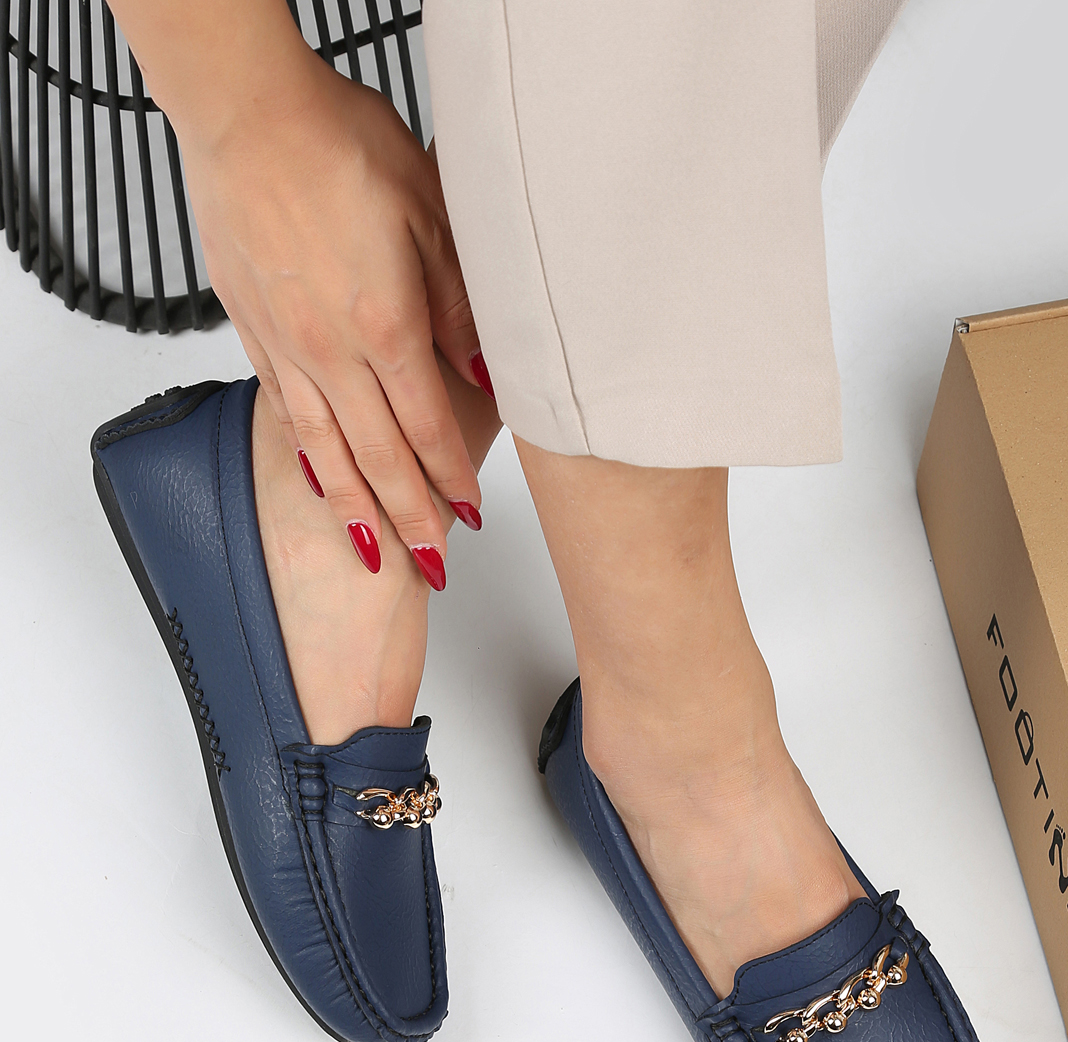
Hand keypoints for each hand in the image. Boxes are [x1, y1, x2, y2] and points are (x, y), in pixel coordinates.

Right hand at [179, 49, 488, 577]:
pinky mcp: (252, 328)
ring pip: (326, 448)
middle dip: (409, 518)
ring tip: (374, 553)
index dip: (451, 479)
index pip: (427, 427)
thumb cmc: (342, 144)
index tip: (469, 517)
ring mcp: (287, 345)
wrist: (246, 112)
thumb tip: (484, 374)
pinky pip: (284, 410)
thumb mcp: (430, 214)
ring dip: (354, 507)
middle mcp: (333, 351)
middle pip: (378, 456)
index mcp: (385, 325)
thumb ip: (457, 304)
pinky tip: (320, 481)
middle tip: (432, 565)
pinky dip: (307, 456)